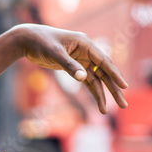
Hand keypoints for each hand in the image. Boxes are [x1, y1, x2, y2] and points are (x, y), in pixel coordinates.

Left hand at [12, 23, 128, 113]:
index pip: (104, 61)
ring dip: (101, 95)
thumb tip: (83, 78)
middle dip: (113, 89)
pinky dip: (92, 92)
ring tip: (104, 111)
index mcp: (85, 44)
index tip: (124, 86)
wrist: (28, 40)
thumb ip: (69, 65)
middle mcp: (86, 52)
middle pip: (104, 73)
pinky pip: (87, 81)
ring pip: (96, 80)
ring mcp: (81, 60)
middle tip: (123, 105)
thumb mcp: (54, 53)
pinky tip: (98, 104)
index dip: (114, 74)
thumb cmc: (41, 42)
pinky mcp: (75, 68)